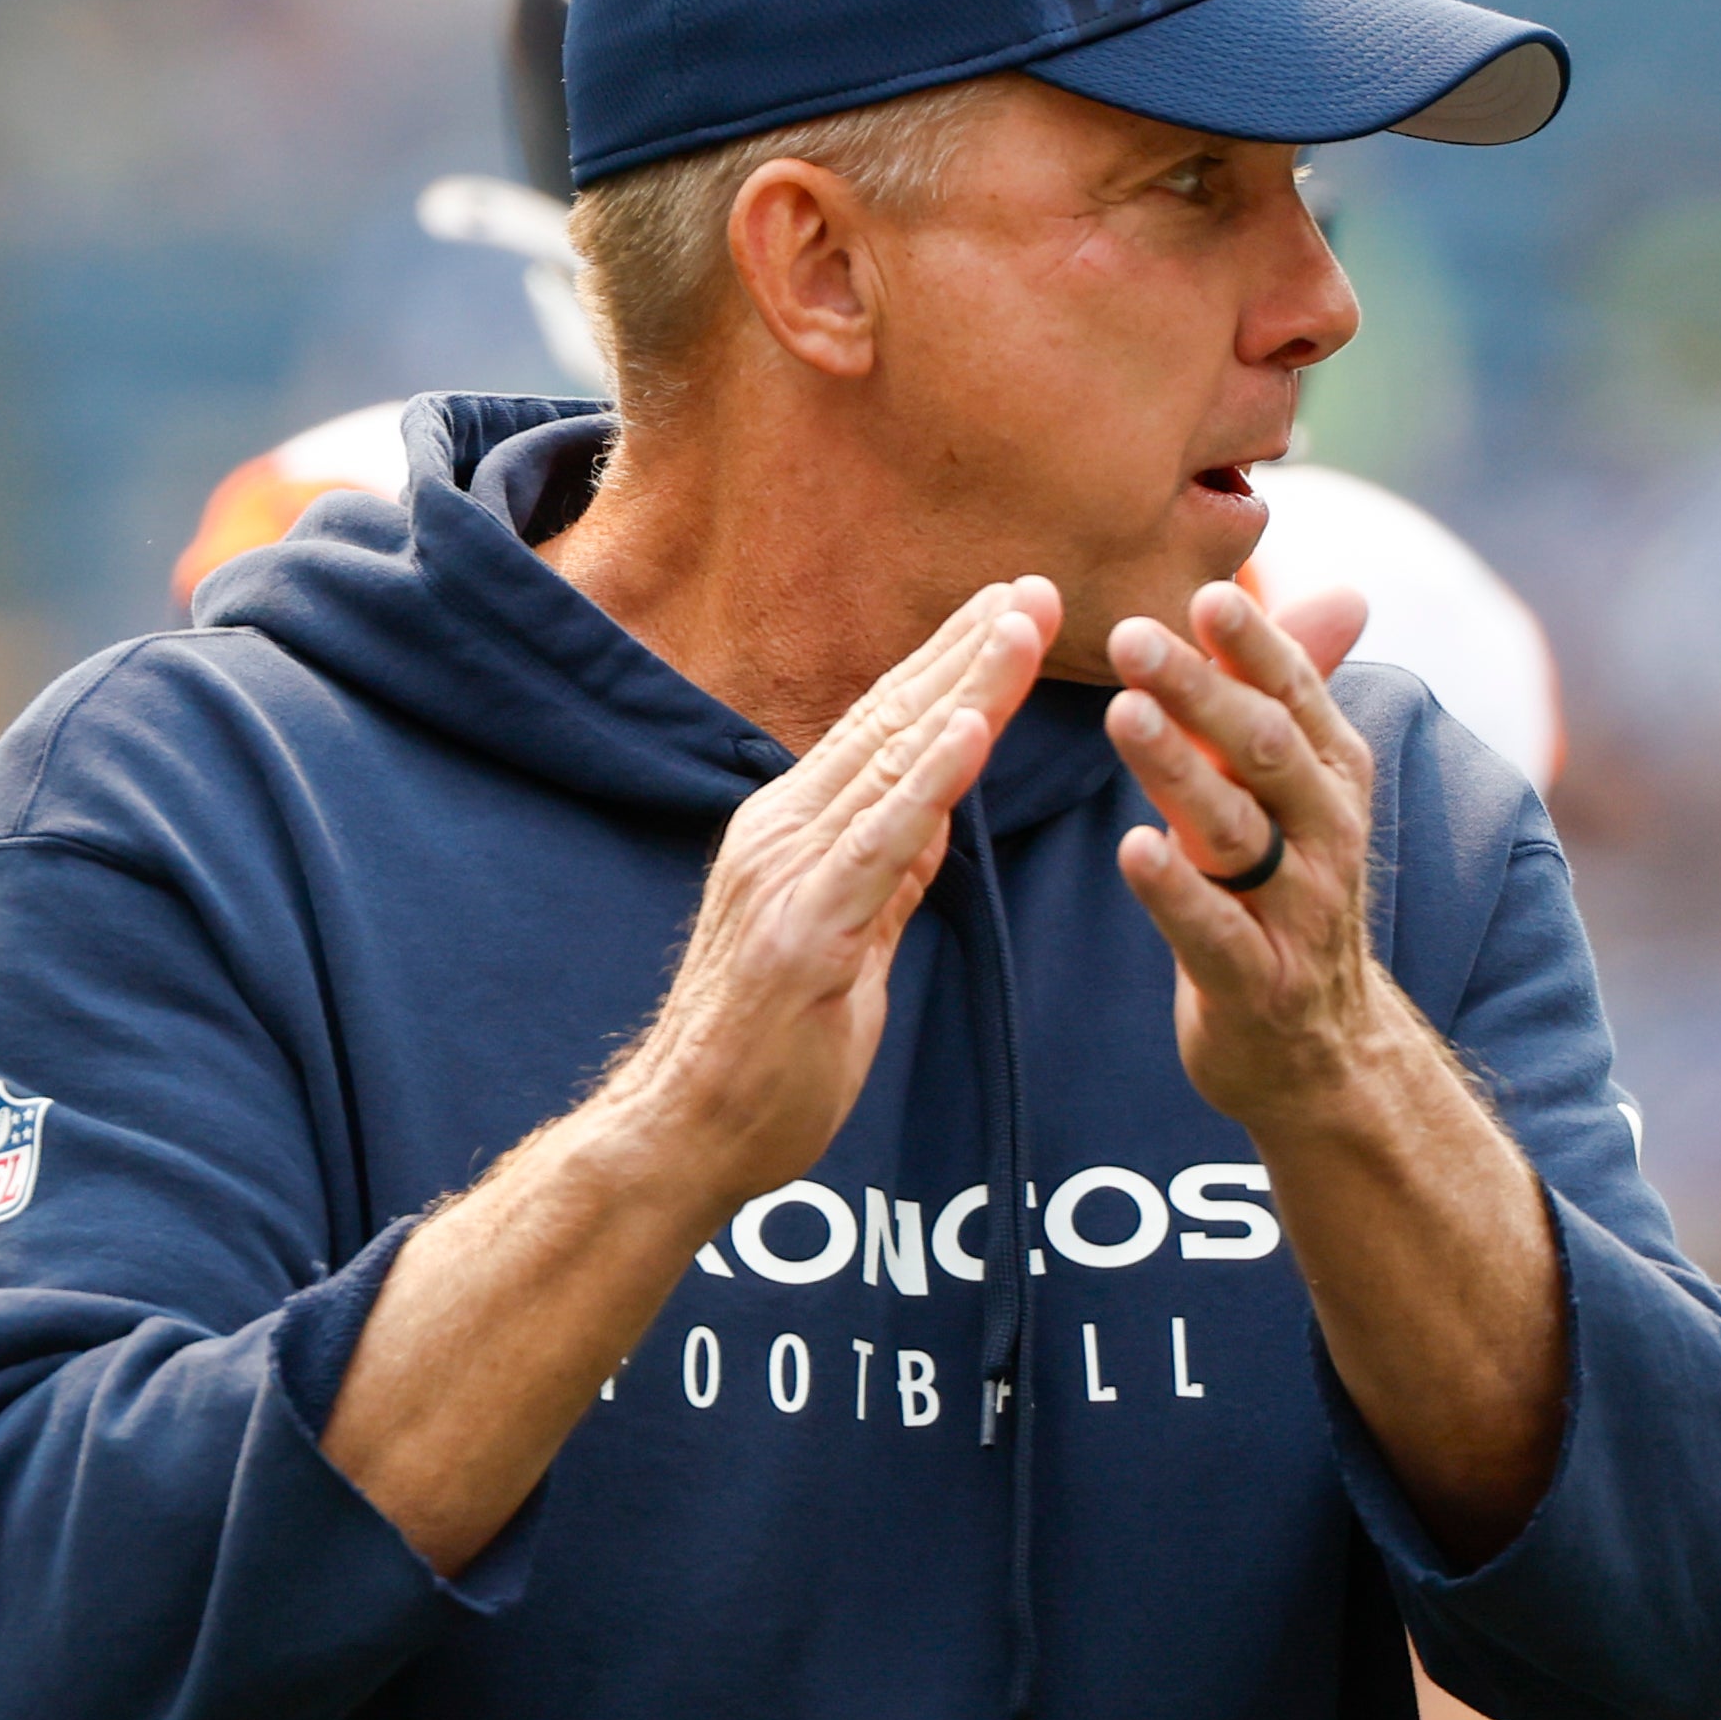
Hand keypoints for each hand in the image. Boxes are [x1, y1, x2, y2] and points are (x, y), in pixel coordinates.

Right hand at [617, 577, 1057, 1200]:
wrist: (686, 1134)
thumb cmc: (767, 1053)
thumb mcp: (848, 945)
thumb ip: (888, 877)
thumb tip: (937, 815)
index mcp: (792, 830)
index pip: (882, 728)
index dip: (950, 665)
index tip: (1010, 610)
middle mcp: (783, 832)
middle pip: (890, 720)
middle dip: (968, 650)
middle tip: (1034, 585)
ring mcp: (788, 875)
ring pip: (889, 761)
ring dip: (963, 687)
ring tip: (1019, 626)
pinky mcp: (804, 930)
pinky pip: (879, 842)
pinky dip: (928, 779)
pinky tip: (971, 727)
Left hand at [1104, 581, 1423, 1129]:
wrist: (1323, 1050)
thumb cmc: (1288, 892)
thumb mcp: (1301, 792)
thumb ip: (1298, 697)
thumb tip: (1343, 593)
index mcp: (1333, 778)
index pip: (1295, 696)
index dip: (1254, 646)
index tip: (1206, 594)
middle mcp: (1327, 835)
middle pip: (1263, 751)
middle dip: (1200, 689)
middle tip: (1130, 635)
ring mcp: (1297, 913)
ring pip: (1236, 831)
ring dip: (1178, 770)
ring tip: (1122, 714)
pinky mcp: (1258, 983)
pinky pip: (1214, 932)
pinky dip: (1174, 891)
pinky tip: (1132, 848)